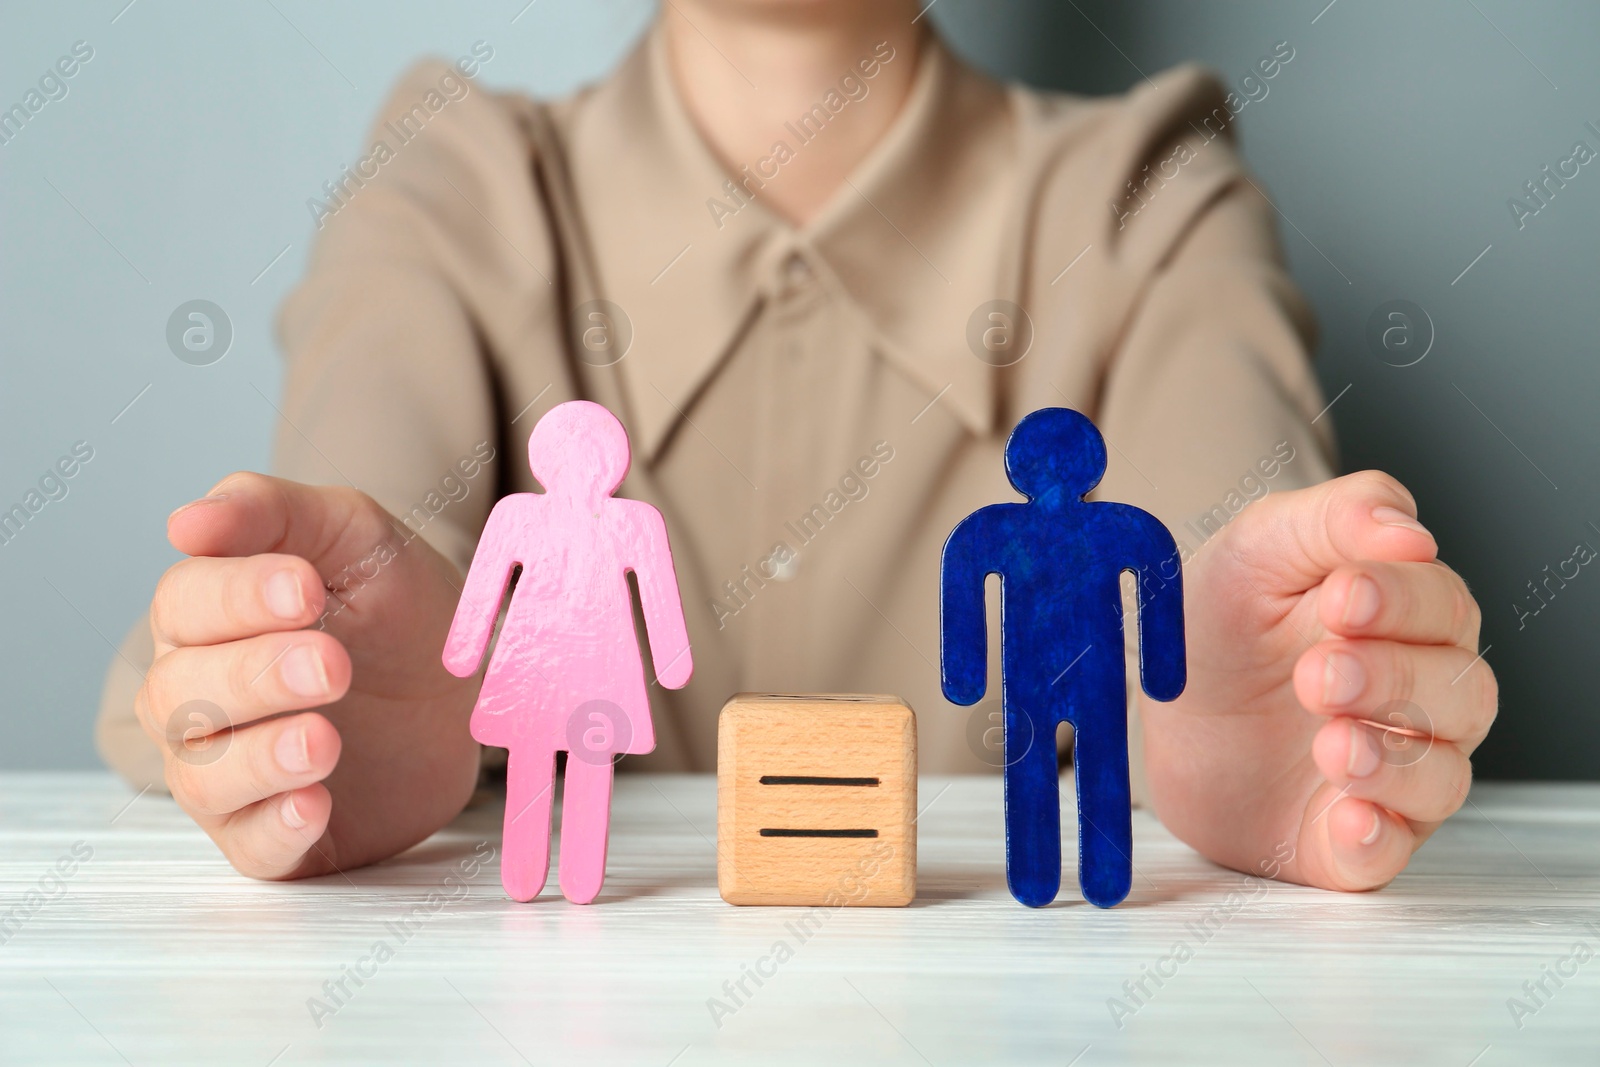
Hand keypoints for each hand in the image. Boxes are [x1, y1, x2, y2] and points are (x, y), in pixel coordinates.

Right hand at [137, 473, 481, 878]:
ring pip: (204, 775)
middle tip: (334, 664)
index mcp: (207, 617)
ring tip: (324, 739)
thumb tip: (186, 522)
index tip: (307, 591)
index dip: (237, 598)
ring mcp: (234, 771)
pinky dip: (276, 831)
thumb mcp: (356, 536)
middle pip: (182, 693)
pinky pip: (252, 848)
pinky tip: (314, 804)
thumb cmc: (397, 607)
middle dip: (257, 676)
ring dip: (261, 758)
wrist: (466, 686)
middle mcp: (200, 697)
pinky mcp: (277, 833)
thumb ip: (274, 514)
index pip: (185, 605)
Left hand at [1140, 471, 1496, 890]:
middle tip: (1318, 672)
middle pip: (1460, 692)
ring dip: (1393, 760)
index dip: (1402, 600)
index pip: (1443, 607)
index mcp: (1405, 621)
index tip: (1342, 596)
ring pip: (1442, 776)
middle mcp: (1416, 700)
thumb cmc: (1222, 626)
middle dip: (1394, 678)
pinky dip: (1374, 838)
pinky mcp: (1345, 840)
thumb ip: (1329, 520)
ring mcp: (1388, 775)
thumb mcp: (1256, 551)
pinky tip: (1346, 816)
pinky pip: (1386, 854)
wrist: (1158, 712)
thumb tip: (1406, 527)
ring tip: (1330, 742)